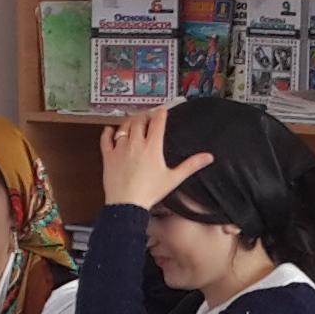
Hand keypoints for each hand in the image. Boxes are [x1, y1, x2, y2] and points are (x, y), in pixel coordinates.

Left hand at [99, 109, 214, 216]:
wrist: (127, 204)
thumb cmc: (150, 192)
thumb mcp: (174, 178)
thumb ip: (191, 165)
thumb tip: (208, 157)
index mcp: (152, 147)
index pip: (157, 122)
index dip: (160, 113)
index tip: (162, 109)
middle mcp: (135, 143)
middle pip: (139, 121)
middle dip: (144, 116)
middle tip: (148, 116)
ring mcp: (120, 148)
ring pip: (124, 127)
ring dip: (129, 121)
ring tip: (133, 121)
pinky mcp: (108, 156)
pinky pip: (106, 139)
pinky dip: (108, 132)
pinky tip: (109, 130)